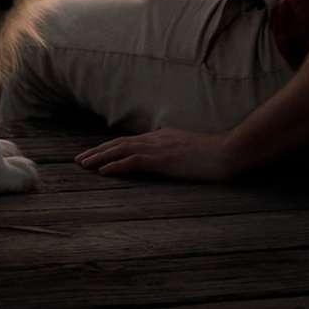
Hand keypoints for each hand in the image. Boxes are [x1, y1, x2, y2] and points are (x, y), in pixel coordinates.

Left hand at [75, 127, 237, 182]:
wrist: (229, 152)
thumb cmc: (216, 155)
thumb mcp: (191, 150)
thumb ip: (177, 151)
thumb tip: (169, 158)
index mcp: (162, 137)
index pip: (129, 141)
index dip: (110, 147)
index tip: (95, 154)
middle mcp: (156, 139)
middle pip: (119, 143)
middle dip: (98, 151)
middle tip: (79, 160)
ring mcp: (159, 148)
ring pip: (121, 150)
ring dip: (100, 158)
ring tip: (83, 165)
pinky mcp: (163, 159)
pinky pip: (133, 161)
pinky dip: (115, 165)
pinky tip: (103, 172)